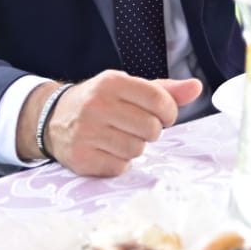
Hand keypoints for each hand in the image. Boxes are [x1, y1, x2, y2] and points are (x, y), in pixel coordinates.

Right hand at [40, 70, 201, 176]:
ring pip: (137, 150)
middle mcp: (97, 105)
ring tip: (118, 137)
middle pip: (151, 129)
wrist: (53, 118)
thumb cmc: (99, 102)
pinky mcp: (81, 158)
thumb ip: (163, 90)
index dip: (168, 113)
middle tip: (134, 127)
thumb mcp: (126, 88)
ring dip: (133, 147)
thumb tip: (197, 87)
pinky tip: (106, 150)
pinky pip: (119, 167)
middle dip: (149, 131)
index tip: (160, 115)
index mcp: (112, 81)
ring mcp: (87, 132)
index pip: (159, 100)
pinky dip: (118, 162)